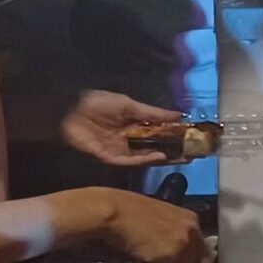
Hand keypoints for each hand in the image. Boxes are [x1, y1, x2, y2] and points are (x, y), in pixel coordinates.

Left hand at [61, 92, 184, 167]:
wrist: (69, 109)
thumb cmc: (97, 102)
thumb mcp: (128, 104)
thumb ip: (152, 113)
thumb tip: (178, 115)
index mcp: (133, 125)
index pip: (158, 133)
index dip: (174, 136)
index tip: (192, 138)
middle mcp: (128, 140)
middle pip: (155, 148)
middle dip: (173, 152)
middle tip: (193, 153)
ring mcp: (119, 150)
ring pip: (144, 157)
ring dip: (163, 158)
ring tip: (181, 157)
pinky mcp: (109, 158)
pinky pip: (130, 160)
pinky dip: (144, 159)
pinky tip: (159, 156)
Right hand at [93, 190, 212, 262]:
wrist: (116, 212)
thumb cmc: (130, 215)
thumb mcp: (161, 222)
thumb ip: (175, 238)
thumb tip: (178, 261)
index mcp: (191, 220)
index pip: (204, 252)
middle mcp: (192, 231)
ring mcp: (183, 243)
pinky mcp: (170, 255)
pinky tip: (139, 261)